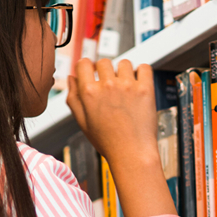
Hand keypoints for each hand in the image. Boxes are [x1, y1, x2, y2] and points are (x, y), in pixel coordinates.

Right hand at [66, 58, 175, 216]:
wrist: (132, 154)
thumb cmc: (108, 142)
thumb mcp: (82, 122)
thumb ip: (73, 98)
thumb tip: (71, 78)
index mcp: (89, 92)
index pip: (84, 63)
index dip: (87, 67)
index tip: (92, 73)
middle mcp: (108, 85)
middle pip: (104, 61)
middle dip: (105, 70)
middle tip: (110, 85)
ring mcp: (128, 85)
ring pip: (124, 63)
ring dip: (124, 72)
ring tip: (125, 88)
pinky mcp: (145, 89)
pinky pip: (144, 68)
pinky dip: (142, 72)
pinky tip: (139, 83)